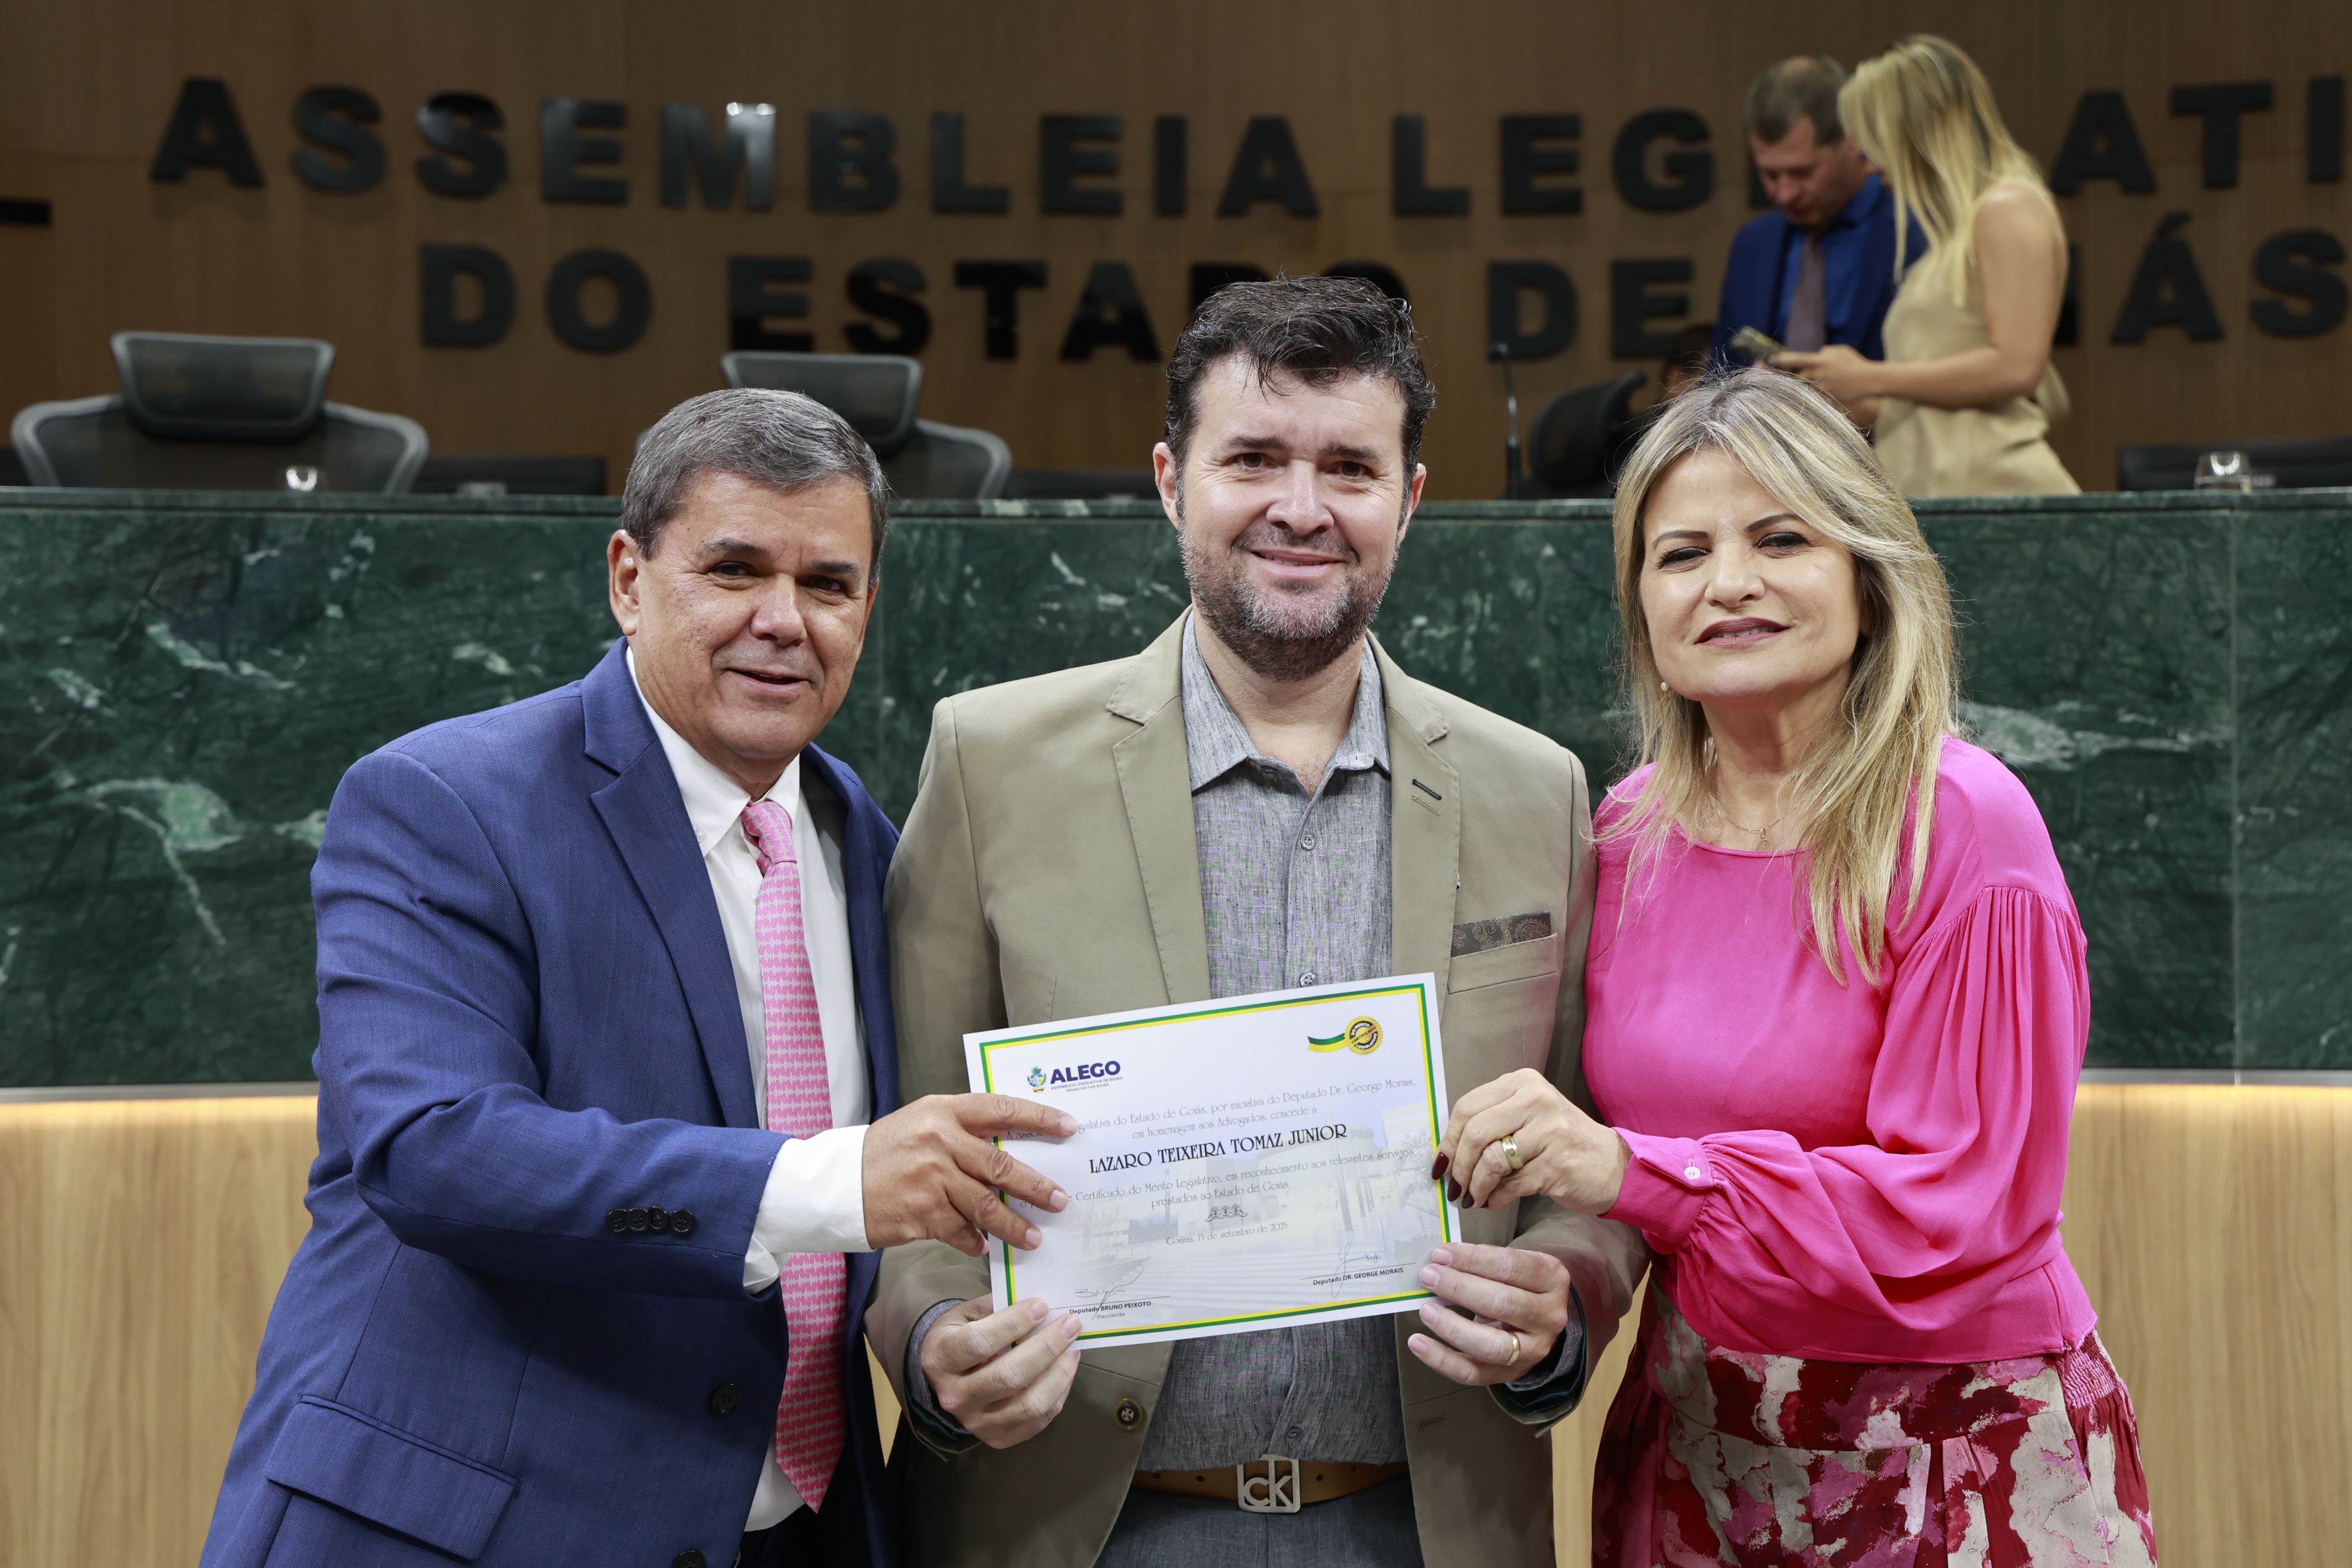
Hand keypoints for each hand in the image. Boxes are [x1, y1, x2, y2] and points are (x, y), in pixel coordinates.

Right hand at [862, 1093, 1075, 1254]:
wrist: (835, 1184)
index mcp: (943, 1112)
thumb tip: (1010, 1149)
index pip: (1001, 1109)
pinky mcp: (922, 1215)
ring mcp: (931, 1180)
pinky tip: (984, 1247)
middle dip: (1036, 1186)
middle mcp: (940, 1142)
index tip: (1068, 1127)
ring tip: (1034, 1237)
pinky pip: (962, 1232)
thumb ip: (961, 1131)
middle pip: (1002, 1165)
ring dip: (1014, 1225)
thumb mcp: (920, 1124)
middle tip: (1059, 1199)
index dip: (1039, 1118)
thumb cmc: (883, 1153)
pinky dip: (976, 1242)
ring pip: (987, 1205)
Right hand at [919, 1295, 1083, 1448]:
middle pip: (1009, 1376)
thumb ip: (997, 1307)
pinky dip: (1059, 1392)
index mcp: (941, 1359)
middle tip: (1070, 1324)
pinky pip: (1039, 1419)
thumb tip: (1040, 1304)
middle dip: (1046, 1347)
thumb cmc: (959, 1336)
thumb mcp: (966, 1314)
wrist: (945, 1378)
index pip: (979, 1342)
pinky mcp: (999, 1437)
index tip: (1041, 1306)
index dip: (1014, 1323)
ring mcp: (977, 1422)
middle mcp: (955, 1396)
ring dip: (1059, 1373)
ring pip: (1029, 1404)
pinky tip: (1065, 1368)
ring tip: (1073, 1348)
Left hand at [1406, 1243, 1569, 1387]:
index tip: (1440, 1254)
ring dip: (1453, 1328)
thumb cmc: (1518, 1284)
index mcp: (1552, 1279)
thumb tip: (1441, 1260)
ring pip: (1492, 1346)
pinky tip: (1418, 1343)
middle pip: (1503, 1304)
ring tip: (1426, 1310)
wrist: (1541, 1321)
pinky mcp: (1510, 1374)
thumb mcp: (1514, 1264)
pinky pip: (1473, 1373)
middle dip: (1460, 1289)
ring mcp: (1533, 1351)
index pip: (1511, 1267)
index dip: (1473, 1259)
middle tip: (1429, 1277)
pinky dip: (1442, 1360)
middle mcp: (1549, 1317)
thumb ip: (1484, 1261)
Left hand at [1435, 1068, 1628, 1214]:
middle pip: (1474, 1132)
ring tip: (1473, 1197)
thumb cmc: (1561, 1143)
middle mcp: (1536, 1099)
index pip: (1467, 1107)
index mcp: (1522, 1082)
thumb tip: (1447, 1152)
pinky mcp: (1557, 1164)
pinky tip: (1493, 1201)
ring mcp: (1549, 1131)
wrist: (1612, 1166)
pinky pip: (1510, 1184)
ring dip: (1475, 1186)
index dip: (1448, 1139)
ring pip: (1490, 1160)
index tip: (1441, 1163)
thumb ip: (1492, 1122)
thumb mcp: (1527, 1116)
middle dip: (1458, 1166)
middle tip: (1454, 1186)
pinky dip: (1495, 1197)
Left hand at [1771, 344, 1879, 411]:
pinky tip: (1814, 395)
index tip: (1770, 359)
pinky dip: (1811, 395)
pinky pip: (1813, 396)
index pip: (1795, 359)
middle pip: (1794, 377)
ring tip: (1799, 386)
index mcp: (1819, 361)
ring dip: (1799, 387)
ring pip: (1803, 388)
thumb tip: (1817, 353)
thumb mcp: (1840, 351)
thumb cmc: (1855, 363)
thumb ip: (1826, 352)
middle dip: (1786, 377)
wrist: (1869, 380)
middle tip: (1775, 377)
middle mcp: (1817, 374)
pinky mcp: (1825, 398)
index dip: (1781, 359)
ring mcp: (1820, 388)